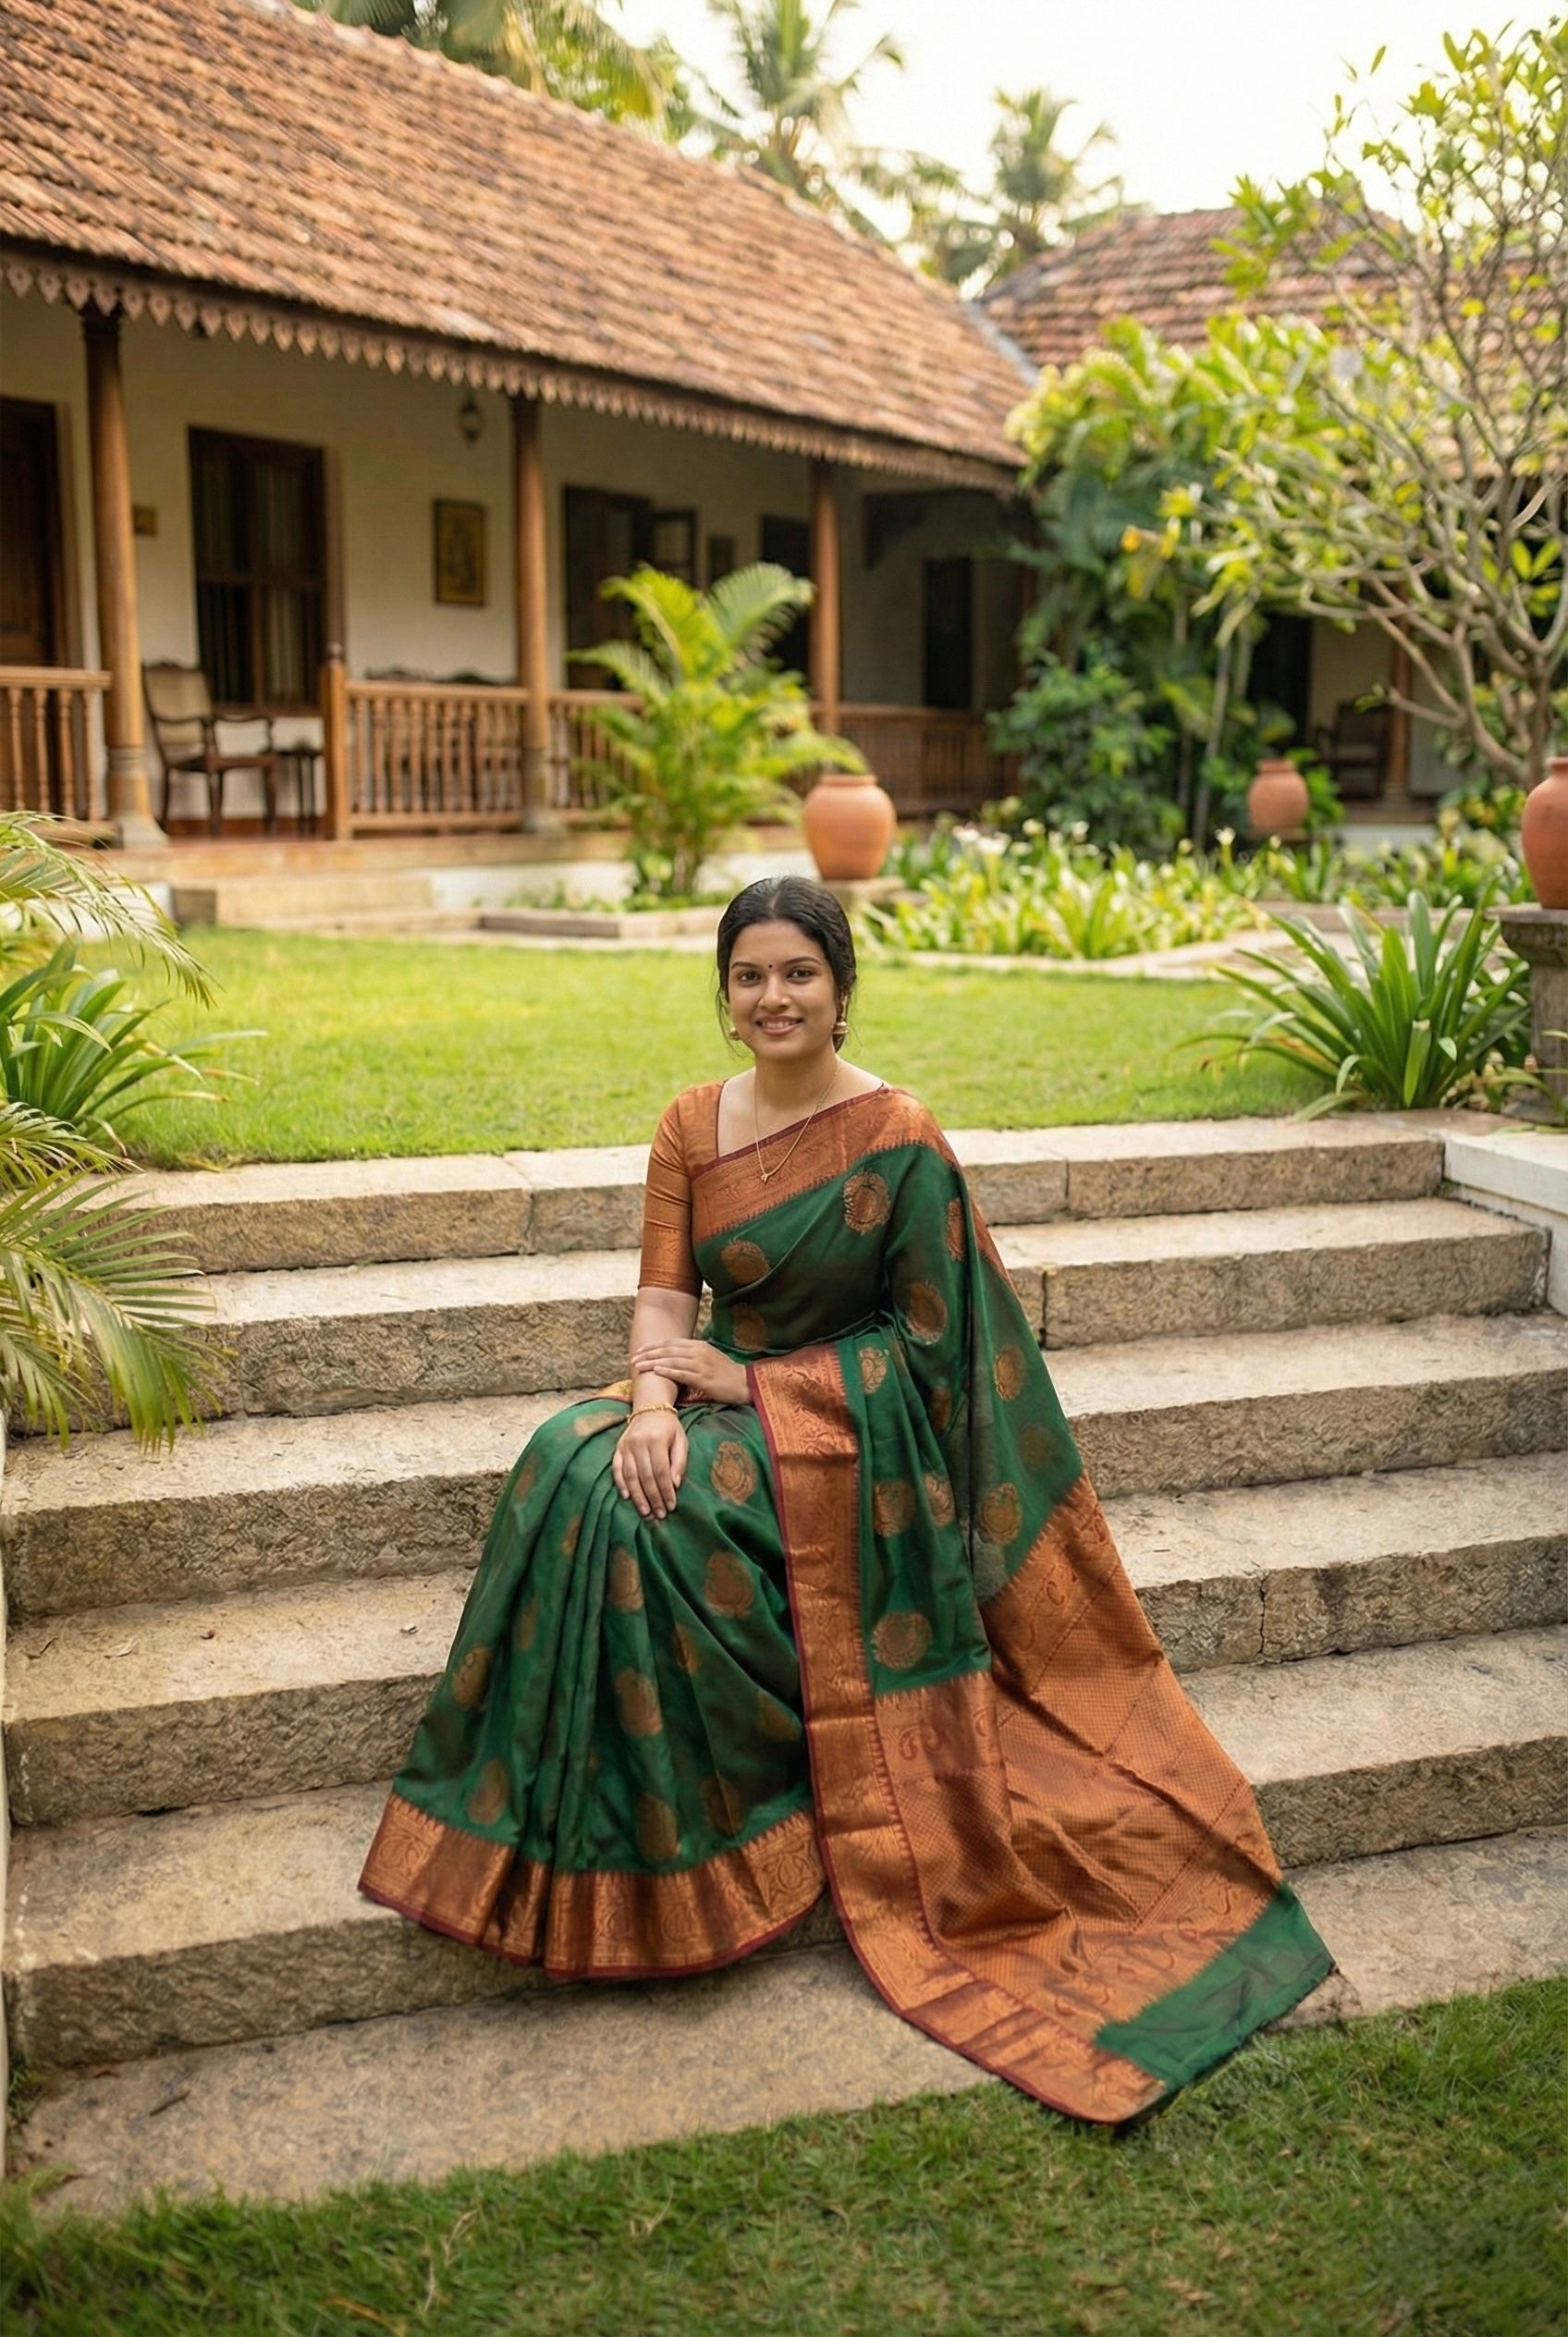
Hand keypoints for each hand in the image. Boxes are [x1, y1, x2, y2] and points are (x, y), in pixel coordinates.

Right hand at [613, 1408, 687, 1521]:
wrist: (650, 1408)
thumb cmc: (669, 1428)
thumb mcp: (681, 1440)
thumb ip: (679, 1462)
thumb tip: (675, 1484)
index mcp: (657, 1439)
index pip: (661, 1471)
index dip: (666, 1491)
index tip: (671, 1506)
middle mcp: (639, 1443)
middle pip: (645, 1476)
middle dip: (653, 1498)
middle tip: (659, 1515)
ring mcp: (626, 1446)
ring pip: (630, 1476)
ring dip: (637, 1496)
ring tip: (645, 1512)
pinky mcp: (618, 1448)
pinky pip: (616, 1469)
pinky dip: (621, 1484)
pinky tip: (626, 1497)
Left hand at [630, 1338, 751, 1407]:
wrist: (745, 1383)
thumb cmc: (726, 1373)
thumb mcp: (709, 1358)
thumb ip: (692, 1355)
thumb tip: (674, 1357)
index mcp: (699, 1345)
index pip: (671, 1343)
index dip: (654, 1346)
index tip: (640, 1350)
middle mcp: (699, 1352)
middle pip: (668, 1350)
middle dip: (648, 1353)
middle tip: (633, 1358)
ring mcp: (702, 1364)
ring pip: (672, 1360)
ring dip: (653, 1362)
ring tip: (638, 1366)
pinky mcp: (704, 1378)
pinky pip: (682, 1373)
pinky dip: (668, 1371)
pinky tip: (656, 1371)